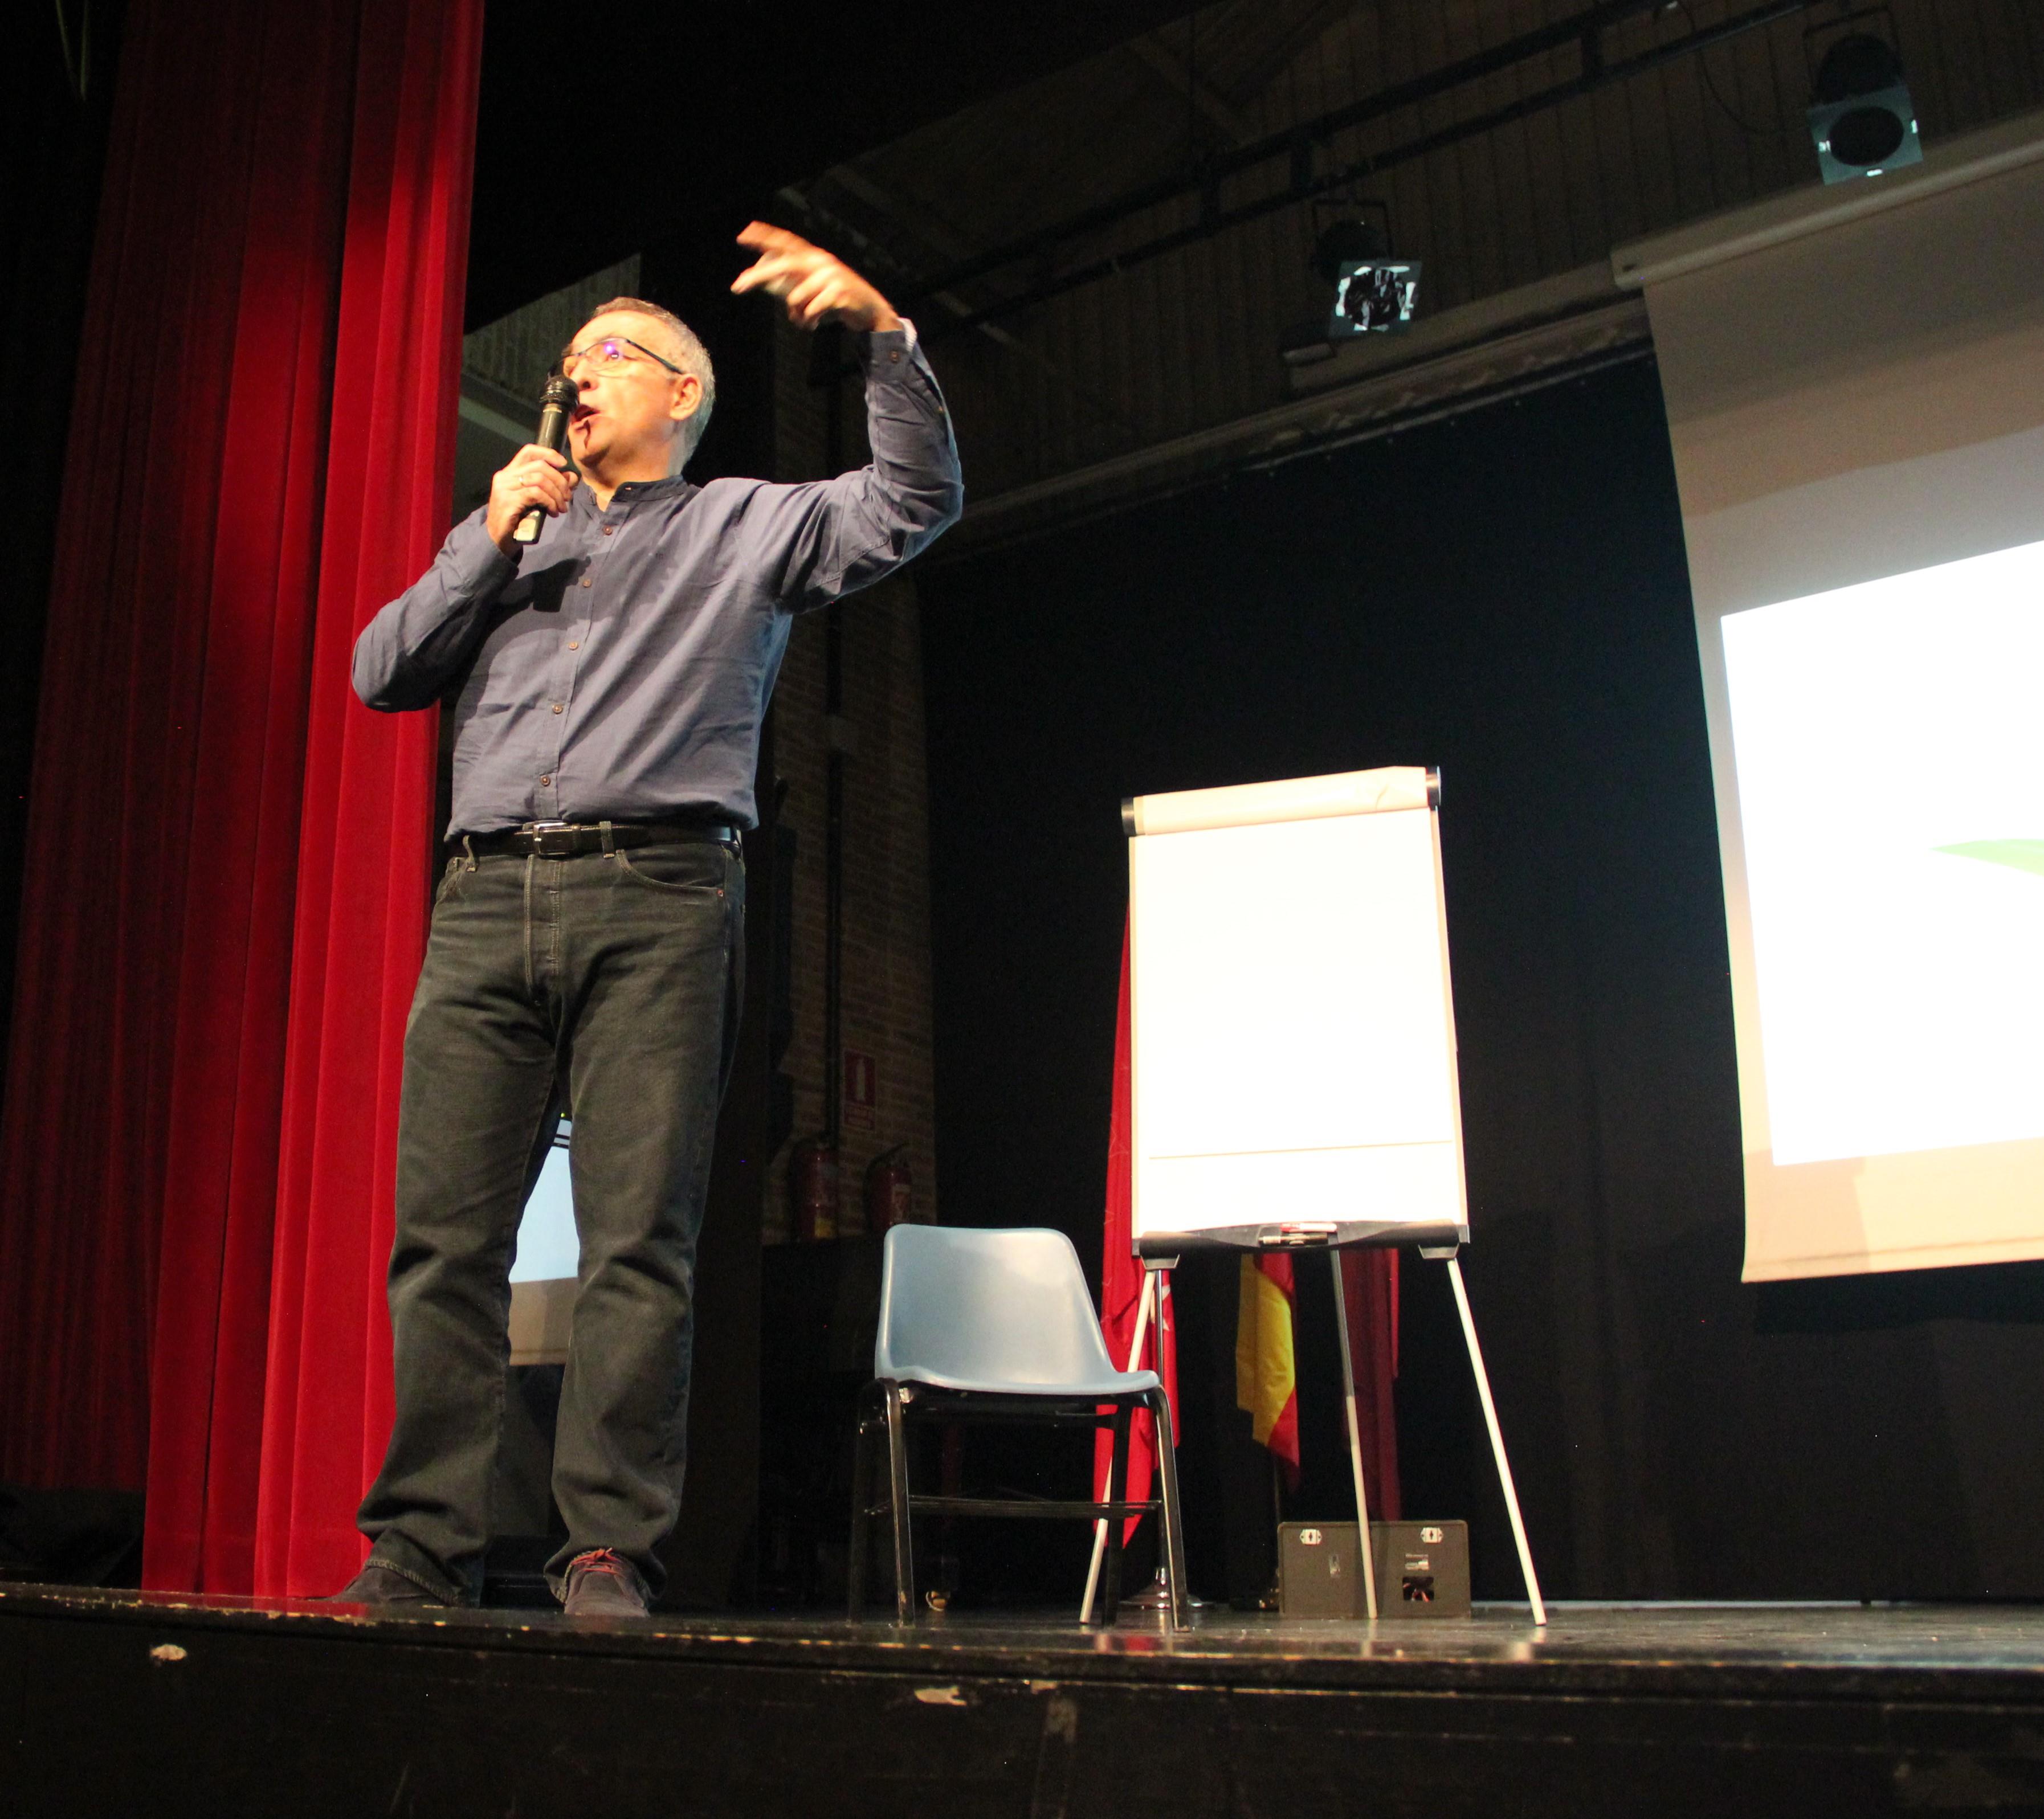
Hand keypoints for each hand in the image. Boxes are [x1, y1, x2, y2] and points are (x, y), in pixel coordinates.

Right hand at [486, 445, 577, 552]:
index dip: (548, 453)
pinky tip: (553, 512)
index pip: (528, 451)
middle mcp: (505, 476)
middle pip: (539, 466)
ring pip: (539, 480)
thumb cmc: (518, 518)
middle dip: (559, 481)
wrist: (499, 538)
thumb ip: (552, 486)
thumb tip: (572, 477)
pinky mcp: (507, 501)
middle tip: (567, 497)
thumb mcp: (537, 499)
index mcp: (510, 472)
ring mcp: (504, 488)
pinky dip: (549, 502)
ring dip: (556, 494)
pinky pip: (535, 494)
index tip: (563, 463)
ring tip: (561, 507)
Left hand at [731, 222, 901, 332]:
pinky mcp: (840, 293)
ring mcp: (831, 276)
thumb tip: (759, 281)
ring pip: (796, 296)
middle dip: (759, 276)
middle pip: (785, 265)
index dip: (764, 237)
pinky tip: (812, 324)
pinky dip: (808, 321)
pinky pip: (812, 309)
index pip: (786, 242)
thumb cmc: (836, 298)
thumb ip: (788, 283)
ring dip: (795, 314)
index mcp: (813, 257)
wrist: (868, 310)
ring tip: (802, 320)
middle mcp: (821, 261)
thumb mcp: (811, 287)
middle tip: (737, 286)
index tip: (742, 235)